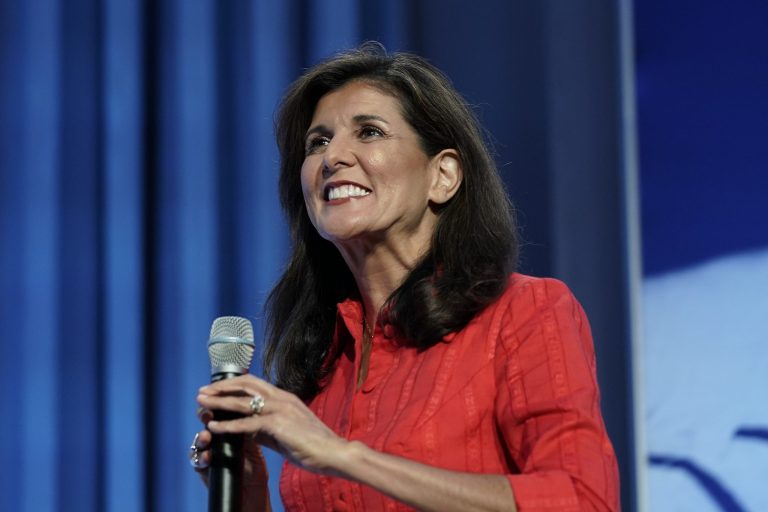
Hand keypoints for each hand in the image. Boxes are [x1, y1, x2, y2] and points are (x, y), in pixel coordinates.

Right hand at [191, 402, 270, 509]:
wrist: (253, 491)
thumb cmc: (254, 464)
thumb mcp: (253, 441)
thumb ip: (249, 423)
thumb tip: (255, 401)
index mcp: (228, 429)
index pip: (220, 412)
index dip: (219, 404)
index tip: (221, 398)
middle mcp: (216, 439)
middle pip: (206, 423)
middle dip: (205, 417)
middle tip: (207, 413)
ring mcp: (210, 454)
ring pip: (199, 442)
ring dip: (201, 438)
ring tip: (206, 436)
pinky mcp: (205, 471)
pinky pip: (197, 463)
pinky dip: (201, 459)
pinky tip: (208, 457)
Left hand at [196, 374, 349, 475]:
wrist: (333, 452)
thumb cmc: (313, 445)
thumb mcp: (286, 432)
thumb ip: (266, 428)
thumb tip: (247, 429)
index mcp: (285, 398)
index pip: (255, 383)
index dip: (234, 384)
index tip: (217, 389)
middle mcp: (281, 398)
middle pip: (246, 384)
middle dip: (222, 387)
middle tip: (203, 392)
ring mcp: (280, 409)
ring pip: (243, 401)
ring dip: (219, 401)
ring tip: (202, 403)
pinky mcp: (278, 424)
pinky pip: (247, 423)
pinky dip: (228, 424)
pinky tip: (214, 426)